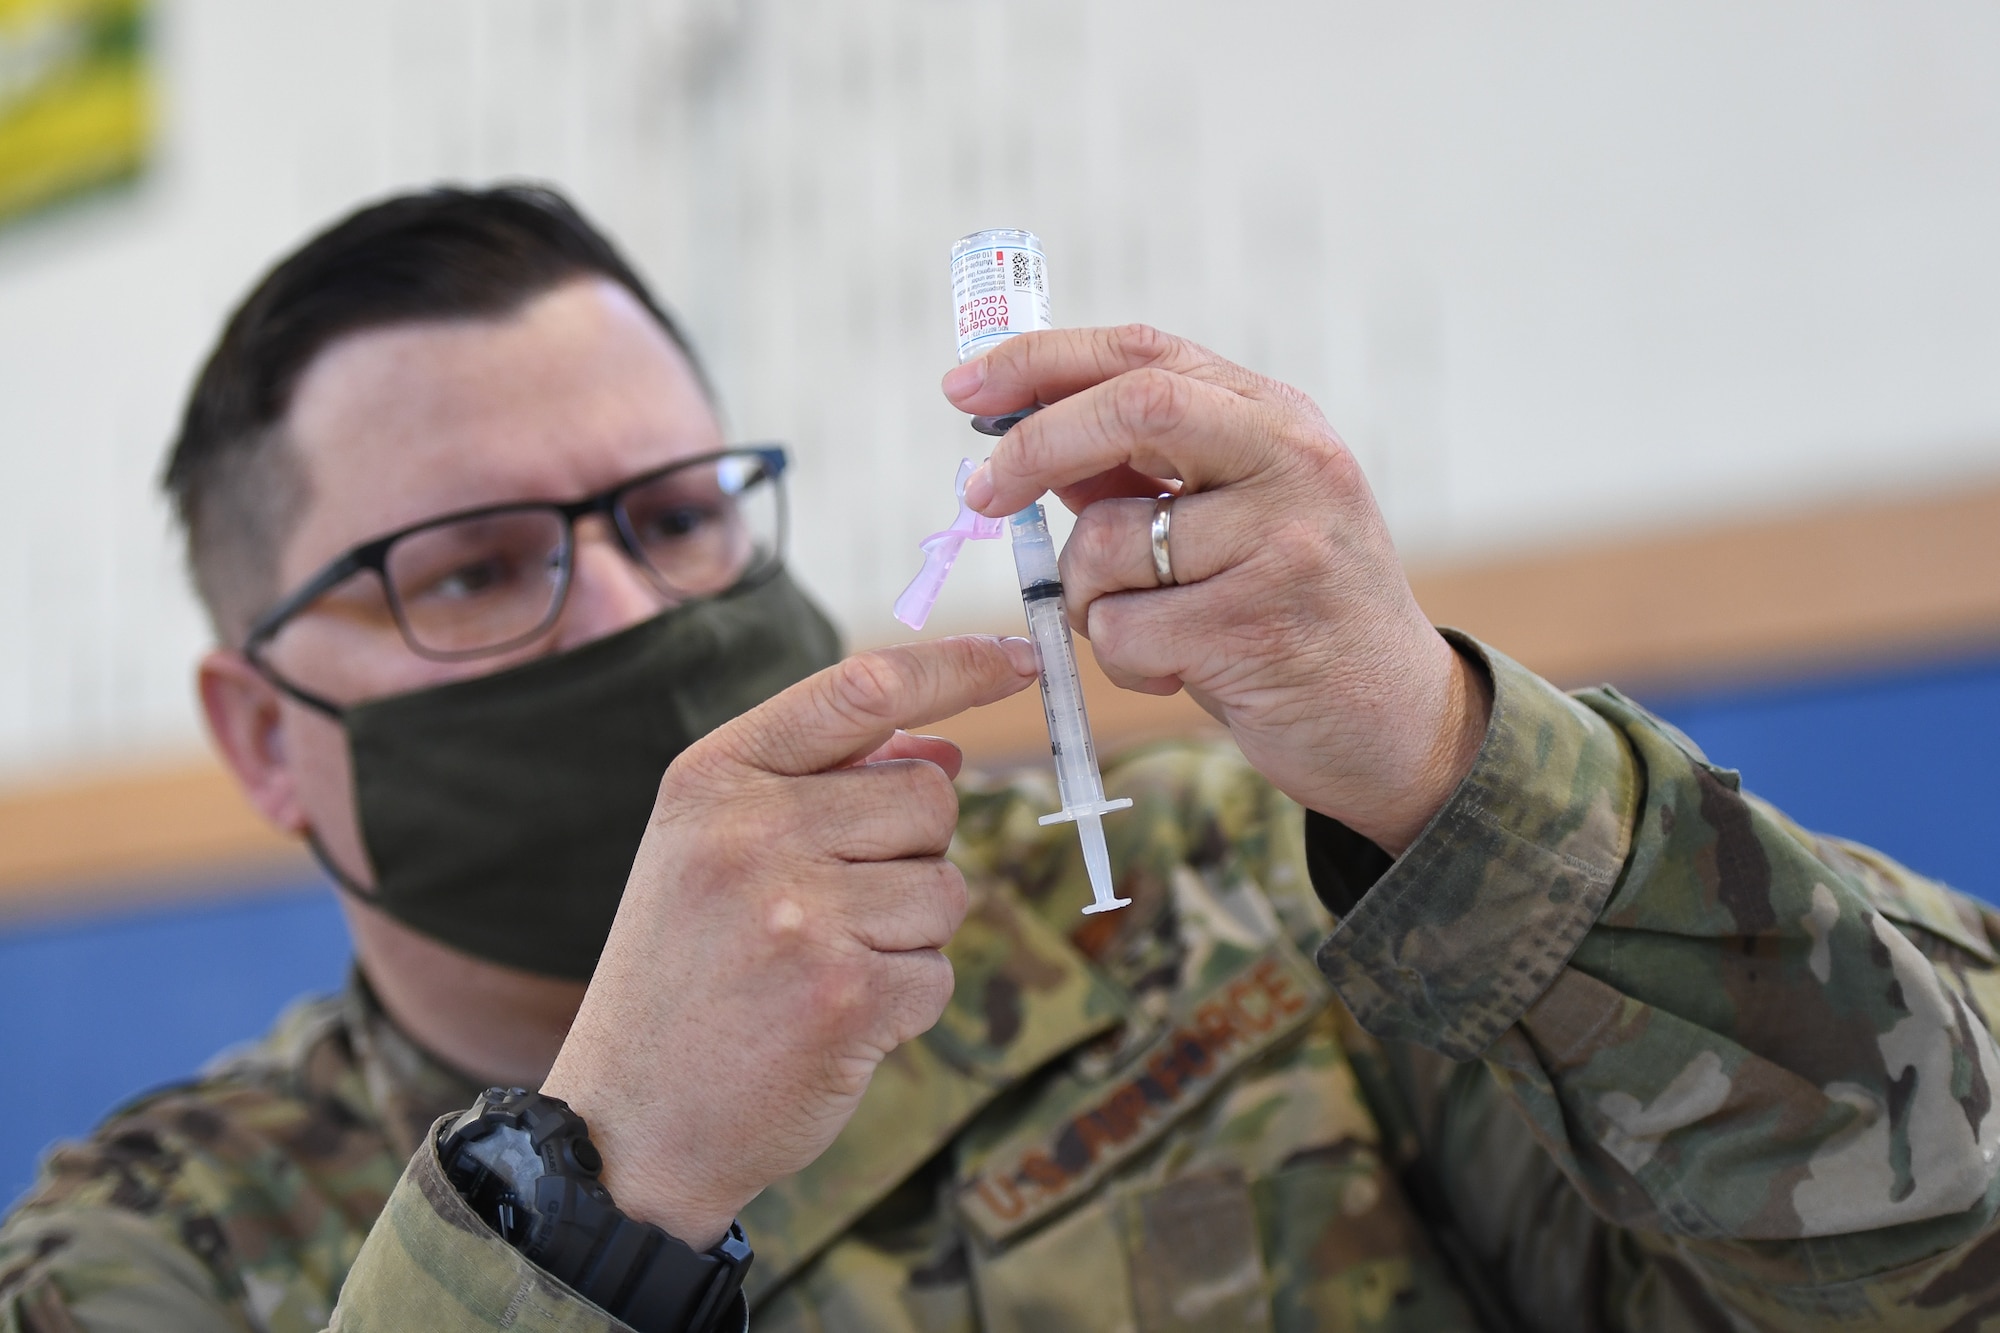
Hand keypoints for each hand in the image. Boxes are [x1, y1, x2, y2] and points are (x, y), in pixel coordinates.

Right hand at [540, 635, 1037, 1247]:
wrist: (627, 1124)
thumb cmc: (684, 974)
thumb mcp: (714, 851)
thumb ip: (822, 785)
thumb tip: (946, 748)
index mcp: (715, 777)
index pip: (863, 688)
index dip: (958, 666)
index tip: (1023, 657)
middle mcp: (752, 831)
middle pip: (930, 797)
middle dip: (914, 854)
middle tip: (834, 911)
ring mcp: (799, 913)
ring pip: (947, 889)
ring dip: (909, 936)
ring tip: (822, 969)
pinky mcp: (845, 995)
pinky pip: (938, 972)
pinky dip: (904, 1005)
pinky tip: (831, 1023)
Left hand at [946, 325, 1489, 853]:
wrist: (1399, 724)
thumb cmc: (1293, 615)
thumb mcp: (1235, 518)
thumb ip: (1145, 472)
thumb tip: (1028, 438)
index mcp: (1278, 419)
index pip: (1144, 354)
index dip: (1041, 362)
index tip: (964, 390)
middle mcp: (1291, 461)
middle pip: (1132, 406)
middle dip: (1035, 448)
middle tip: (984, 496)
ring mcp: (1282, 541)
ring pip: (1107, 541)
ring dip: (1087, 600)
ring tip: (1146, 632)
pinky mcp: (1259, 626)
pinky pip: (1122, 629)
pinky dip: (1121, 660)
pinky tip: (1177, 672)